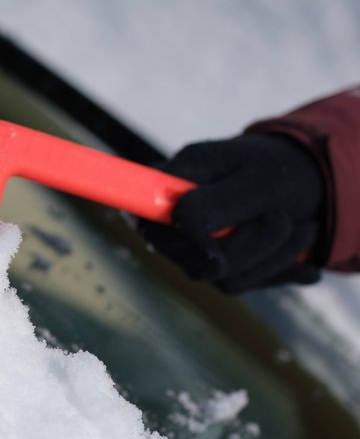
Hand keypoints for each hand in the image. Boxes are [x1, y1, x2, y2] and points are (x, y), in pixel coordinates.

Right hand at [138, 133, 325, 292]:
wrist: (306, 181)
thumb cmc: (278, 169)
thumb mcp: (256, 178)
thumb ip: (217, 202)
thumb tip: (185, 230)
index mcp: (169, 186)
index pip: (147, 221)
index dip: (181, 239)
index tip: (218, 254)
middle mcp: (171, 222)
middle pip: (195, 262)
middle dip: (252, 244)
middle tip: (281, 217)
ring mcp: (191, 249)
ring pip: (225, 278)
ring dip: (275, 255)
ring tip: (300, 226)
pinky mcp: (216, 268)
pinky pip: (245, 284)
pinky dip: (281, 269)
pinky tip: (301, 258)